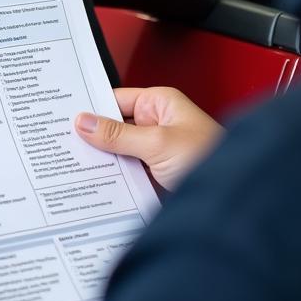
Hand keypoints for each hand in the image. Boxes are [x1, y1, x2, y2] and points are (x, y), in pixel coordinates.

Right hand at [75, 87, 223, 191]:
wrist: (235, 200)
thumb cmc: (211, 159)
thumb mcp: (158, 143)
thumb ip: (118, 134)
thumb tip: (85, 122)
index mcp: (160, 104)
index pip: (115, 100)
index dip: (91, 109)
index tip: (65, 117)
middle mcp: (158, 123)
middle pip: (115, 127)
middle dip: (94, 137)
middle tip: (66, 144)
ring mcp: (157, 150)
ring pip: (120, 151)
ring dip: (104, 160)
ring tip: (76, 164)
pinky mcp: (157, 174)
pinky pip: (129, 172)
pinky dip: (115, 178)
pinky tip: (98, 183)